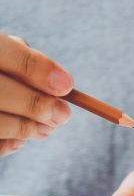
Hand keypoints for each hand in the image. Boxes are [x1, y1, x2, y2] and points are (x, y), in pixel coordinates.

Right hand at [0, 33, 73, 156]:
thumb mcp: (4, 52)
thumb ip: (26, 61)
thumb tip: (61, 86)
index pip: (2, 51)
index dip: (35, 69)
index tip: (66, 86)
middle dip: (34, 105)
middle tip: (63, 115)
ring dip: (24, 127)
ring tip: (47, 129)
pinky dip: (5, 144)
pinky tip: (19, 140)